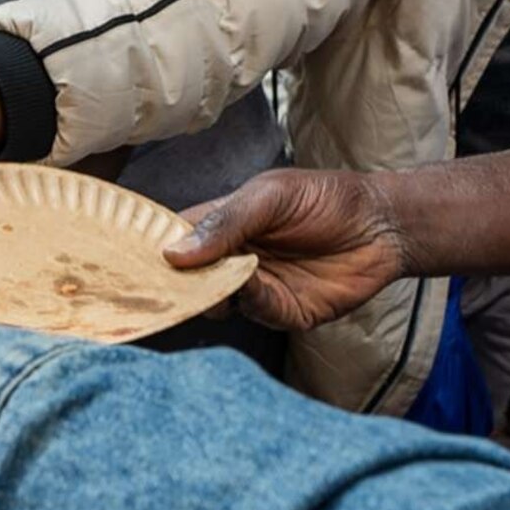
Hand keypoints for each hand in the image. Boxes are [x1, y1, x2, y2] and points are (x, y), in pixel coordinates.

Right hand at [167, 169, 413, 330]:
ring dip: (210, 292)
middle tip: (157, 282)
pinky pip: (254, 311)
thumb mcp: (271, 197)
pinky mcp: (282, 312)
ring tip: (210, 276)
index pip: (174, 241)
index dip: (152, 251)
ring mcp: (255, 289)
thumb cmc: (327, 199)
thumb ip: (225, 222)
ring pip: (215, 301)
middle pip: (188, 280)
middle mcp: (232, 261)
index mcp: (222, 226)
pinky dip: (247, 298)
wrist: (384, 225)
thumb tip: (173, 253)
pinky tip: (250, 280)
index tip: (125, 260)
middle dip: (173, 283)